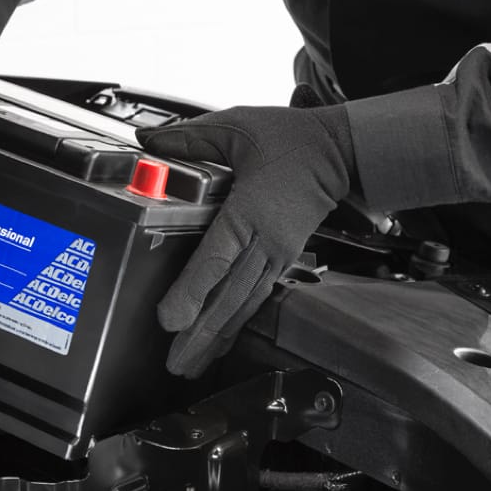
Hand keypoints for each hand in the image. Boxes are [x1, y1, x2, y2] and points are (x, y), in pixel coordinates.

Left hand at [137, 104, 354, 377]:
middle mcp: (265, 240)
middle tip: (176, 363)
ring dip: (215, 336)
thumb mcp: (237, 126)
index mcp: (250, 210)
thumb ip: (190, 138)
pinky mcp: (282, 259)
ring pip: (242, 304)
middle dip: (200, 333)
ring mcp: (277, 254)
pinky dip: (235, 324)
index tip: (170, 319)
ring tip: (191, 364)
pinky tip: (219, 341)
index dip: (191, 291)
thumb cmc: (292, 139)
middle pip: (228, 296)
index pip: (216, 258)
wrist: (341, 152)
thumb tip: (149, 140)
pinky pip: (254, 297)